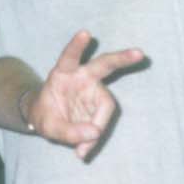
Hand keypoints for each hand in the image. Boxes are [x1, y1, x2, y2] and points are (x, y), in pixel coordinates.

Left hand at [29, 31, 141, 158]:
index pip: (70, 57)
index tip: (85, 33)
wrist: (46, 121)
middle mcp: (83, 77)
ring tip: (81, 149)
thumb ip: (68, 130)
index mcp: (64, 73)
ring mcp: (94, 91)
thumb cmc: (44, 115)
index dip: (77, 46)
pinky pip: (101, 123)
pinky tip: (83, 150)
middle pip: (105, 65)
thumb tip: (95, 133)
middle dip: (122, 59)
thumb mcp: (48, 125)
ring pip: (105, 105)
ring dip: (95, 128)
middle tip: (139, 53)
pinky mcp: (100, 106)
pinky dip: (94, 138)